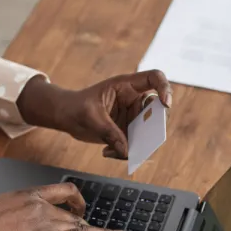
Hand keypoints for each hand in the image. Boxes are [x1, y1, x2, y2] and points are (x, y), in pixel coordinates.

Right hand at [0, 183, 123, 230]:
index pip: (59, 190)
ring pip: (76, 225)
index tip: (79, 208)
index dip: (75, 199)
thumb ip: (12, 218)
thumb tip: (17, 228)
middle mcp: (37, 202)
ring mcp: (41, 219)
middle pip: (70, 212)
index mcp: (25, 194)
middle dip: (82, 223)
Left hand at [16, 71, 172, 159]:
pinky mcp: (128, 131)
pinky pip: (135, 144)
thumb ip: (109, 132)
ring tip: (116, 151)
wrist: (65, 115)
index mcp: (126, 86)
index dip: (165, 88)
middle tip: (143, 141)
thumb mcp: (90, 117)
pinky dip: (125, 152)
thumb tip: (126, 151)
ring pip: (148, 131)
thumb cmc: (76, 106)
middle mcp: (133, 100)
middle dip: (154, 127)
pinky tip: (106, 152)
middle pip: (157, 110)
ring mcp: (132, 116)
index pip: (154, 78)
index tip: (165, 104)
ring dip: (138, 144)